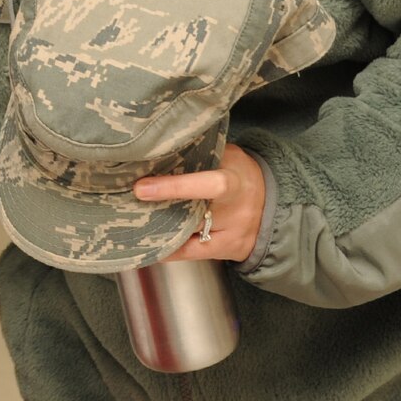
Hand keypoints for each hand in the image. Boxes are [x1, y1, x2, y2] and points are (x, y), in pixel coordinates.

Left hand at [133, 141, 264, 263]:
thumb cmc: (240, 174)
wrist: (272, 205)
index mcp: (235, 182)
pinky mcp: (226, 250)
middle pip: (194, 214)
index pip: (208, 185)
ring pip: (191, 236)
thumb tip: (160, 147)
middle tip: (128, 205)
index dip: (175, 187)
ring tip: (130, 224)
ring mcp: (231, 233)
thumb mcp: (229, 157)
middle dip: (160, 210)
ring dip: (161, 230)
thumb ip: (202, 153)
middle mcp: (234, 211)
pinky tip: (149, 245)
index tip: (142, 188)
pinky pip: (193, 254)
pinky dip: (169, 250)